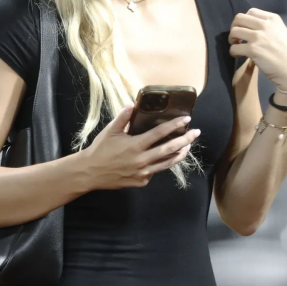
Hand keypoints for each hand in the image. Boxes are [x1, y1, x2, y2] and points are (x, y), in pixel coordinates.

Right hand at [81, 105, 200, 189]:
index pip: (160, 133)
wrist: (90, 172)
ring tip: (187, 147)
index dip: (174, 125)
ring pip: (167, 163)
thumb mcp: (110, 131)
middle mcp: (142, 160)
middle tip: (196, 133)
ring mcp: (143, 172)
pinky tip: (163, 158)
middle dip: (185, 140)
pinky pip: (155, 172)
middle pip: (170, 149)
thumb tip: (133, 104)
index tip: (186, 119)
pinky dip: (161, 164)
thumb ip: (123, 118)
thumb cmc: (100, 149)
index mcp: (135, 145)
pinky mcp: (141, 181)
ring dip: (179, 154)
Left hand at [228, 8, 286, 90]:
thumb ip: (267, 27)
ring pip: (233, 31)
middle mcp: (265, 25)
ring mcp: (258, 37)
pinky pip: (234, 48)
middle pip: (239, 18)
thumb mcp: (281, 32)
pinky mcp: (252, 50)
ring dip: (231, 39)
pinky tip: (238, 55)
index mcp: (273, 19)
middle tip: (236, 37)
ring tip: (236, 46)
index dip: (244, 20)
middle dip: (234, 27)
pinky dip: (233, 52)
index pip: (251, 11)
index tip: (245, 29)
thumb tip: (250, 28)